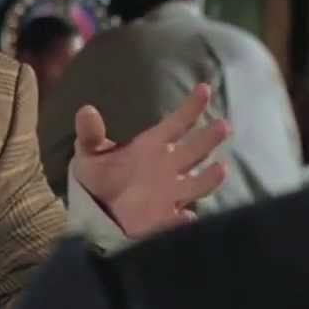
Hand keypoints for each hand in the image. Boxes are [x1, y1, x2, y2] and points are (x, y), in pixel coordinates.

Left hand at [72, 83, 228, 237]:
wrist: (96, 209)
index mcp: (154, 145)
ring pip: (195, 185)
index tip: (204, 88)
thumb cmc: (100, 175)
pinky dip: (181, 220)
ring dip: (208, 178)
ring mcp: (169, 193)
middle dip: (209, 138)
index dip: (191, 107)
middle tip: (223, 125)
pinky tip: (186, 217)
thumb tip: (85, 110)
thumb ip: (90, 133)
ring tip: (221, 169)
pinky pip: (174, 220)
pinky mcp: (161, 219)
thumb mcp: (90, 153)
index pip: (177, 123)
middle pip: (194, 150)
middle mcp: (169, 166)